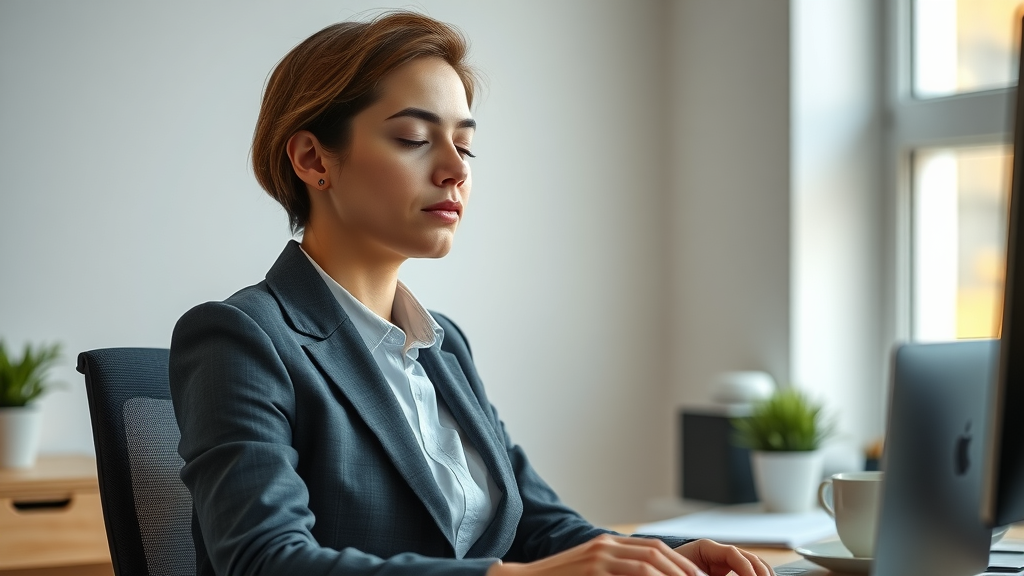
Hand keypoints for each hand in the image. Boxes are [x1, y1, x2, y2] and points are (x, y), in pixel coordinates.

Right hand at [487, 533, 716, 575]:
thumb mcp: (592, 574)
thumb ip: (614, 574)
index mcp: (607, 544)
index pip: (653, 548)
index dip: (678, 563)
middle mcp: (605, 545)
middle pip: (655, 553)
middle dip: (682, 570)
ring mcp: (598, 556)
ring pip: (648, 564)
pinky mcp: (592, 569)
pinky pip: (632, 575)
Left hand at [674, 539, 774, 575]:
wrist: (663, 567)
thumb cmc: (668, 569)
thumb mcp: (687, 571)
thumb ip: (704, 572)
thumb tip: (723, 574)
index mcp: (705, 548)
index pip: (733, 553)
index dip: (746, 567)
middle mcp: (718, 553)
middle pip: (749, 558)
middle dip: (761, 571)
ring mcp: (724, 562)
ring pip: (752, 565)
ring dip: (762, 573)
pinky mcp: (725, 572)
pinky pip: (745, 572)